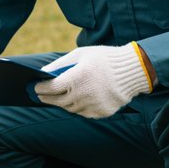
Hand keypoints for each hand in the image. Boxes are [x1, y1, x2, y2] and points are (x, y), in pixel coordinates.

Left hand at [34, 43, 153, 118]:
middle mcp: (84, 93)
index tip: (35, 87)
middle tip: (41, 96)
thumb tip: (42, 73)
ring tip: (58, 97)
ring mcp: (93, 105)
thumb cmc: (104, 58)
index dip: (40, 88)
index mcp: (78, 77)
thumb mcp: (81, 54)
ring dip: (62, 103)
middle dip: (47, 98)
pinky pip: (83, 113)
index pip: (51, 87)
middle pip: (57, 101)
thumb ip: (60, 64)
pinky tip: (76, 100)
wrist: (134, 70)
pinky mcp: (101, 112)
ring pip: (69, 108)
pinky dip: (77, 107)